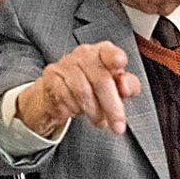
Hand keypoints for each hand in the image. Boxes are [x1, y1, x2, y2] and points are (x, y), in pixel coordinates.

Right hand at [16, 41, 140, 136]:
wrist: (58, 94)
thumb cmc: (93, 88)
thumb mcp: (116, 87)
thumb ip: (128, 86)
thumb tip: (125, 87)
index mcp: (102, 52)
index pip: (109, 52)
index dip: (115, 57)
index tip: (120, 64)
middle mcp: (83, 54)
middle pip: (101, 80)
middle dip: (112, 107)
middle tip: (118, 126)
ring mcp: (65, 65)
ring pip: (83, 92)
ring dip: (94, 112)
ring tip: (99, 119)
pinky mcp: (51, 79)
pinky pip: (66, 99)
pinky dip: (75, 110)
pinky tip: (78, 110)